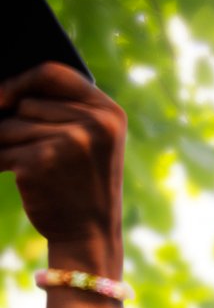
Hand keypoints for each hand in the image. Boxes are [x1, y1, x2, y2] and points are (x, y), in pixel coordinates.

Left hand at [0, 63, 124, 260]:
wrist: (90, 234)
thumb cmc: (83, 185)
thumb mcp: (91, 141)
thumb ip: (61, 110)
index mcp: (109, 113)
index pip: (53, 73)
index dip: (22, 82)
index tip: (5, 98)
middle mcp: (94, 123)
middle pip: (26, 103)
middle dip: (16, 124)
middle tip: (38, 155)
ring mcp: (70, 141)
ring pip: (9, 125)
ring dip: (6, 146)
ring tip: (32, 170)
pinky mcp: (42, 160)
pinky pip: (1, 148)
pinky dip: (0, 163)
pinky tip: (20, 178)